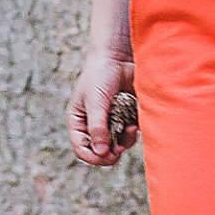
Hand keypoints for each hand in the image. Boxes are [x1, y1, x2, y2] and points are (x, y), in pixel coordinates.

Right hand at [68, 49, 137, 165]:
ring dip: (125, 141)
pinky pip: (130, 134)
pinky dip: (133, 132)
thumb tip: (101, 153)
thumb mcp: (96, 102)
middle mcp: (93, 125)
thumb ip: (98, 127)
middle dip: (111, 152)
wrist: (119, 57)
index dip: (93, 157)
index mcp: (79, 121)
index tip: (107, 156)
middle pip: (101, 151)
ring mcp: (110, 122)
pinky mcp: (125, 117)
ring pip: (118, 145)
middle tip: (120, 149)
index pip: (82, 148)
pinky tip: (134, 123)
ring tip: (130, 129)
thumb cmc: (101, 75)